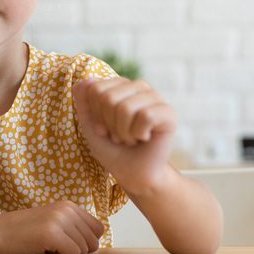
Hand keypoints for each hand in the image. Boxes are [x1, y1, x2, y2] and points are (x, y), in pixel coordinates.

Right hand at [0, 201, 104, 253]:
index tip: (65, 241)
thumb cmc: (23, 233)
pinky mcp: (52, 233)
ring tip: (46, 245)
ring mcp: (59, 220)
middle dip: (77, 249)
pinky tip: (43, 249)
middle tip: (53, 245)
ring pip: (84, 250)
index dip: (84, 241)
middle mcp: (66, 209)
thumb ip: (74, 226)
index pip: (98, 229)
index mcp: (68, 205)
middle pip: (93, 241)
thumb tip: (97, 242)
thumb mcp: (52, 221)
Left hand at [72, 77, 175, 194]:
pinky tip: (145, 138)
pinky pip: (146, 116)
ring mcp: (155, 97)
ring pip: (126, 108)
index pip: (95, 89)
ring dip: (123, 132)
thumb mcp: (90, 125)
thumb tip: (85, 80)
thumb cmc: (112, 148)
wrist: (133, 173)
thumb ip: (84, 102)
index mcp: (120, 86)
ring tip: (131, 138)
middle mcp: (138, 87)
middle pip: (109, 98)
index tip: (104, 128)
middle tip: (119, 136)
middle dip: (109, 125)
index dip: (95, 115)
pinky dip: (138, 134)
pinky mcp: (169, 112)